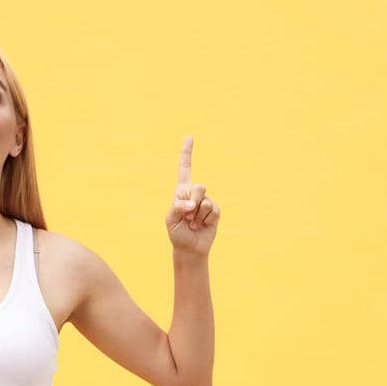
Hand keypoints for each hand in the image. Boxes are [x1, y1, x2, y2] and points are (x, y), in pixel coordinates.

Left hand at [165, 135, 219, 255]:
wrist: (189, 248)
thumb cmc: (177, 233)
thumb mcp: (171, 219)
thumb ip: (179, 207)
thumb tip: (194, 205)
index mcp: (181, 192)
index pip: (184, 169)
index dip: (187, 153)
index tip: (189, 137)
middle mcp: (194, 194)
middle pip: (198, 187)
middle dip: (192, 202)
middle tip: (187, 216)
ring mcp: (206, 202)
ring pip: (205, 200)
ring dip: (197, 215)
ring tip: (193, 223)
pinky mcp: (215, 211)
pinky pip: (212, 210)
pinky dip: (205, 220)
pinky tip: (201, 226)